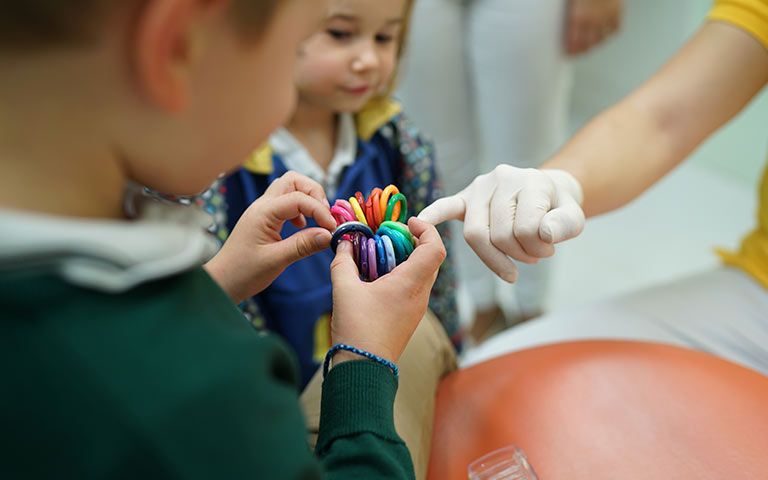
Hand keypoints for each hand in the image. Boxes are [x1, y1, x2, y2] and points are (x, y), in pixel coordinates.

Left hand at [205, 171, 336, 302]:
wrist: (222, 281)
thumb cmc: (243, 273)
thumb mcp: (276, 261)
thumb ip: (303, 246)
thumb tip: (329, 235)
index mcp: (263, 213)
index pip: (299, 199)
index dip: (320, 211)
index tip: (332, 228)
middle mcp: (262, 206)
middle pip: (294, 181)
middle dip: (314, 194)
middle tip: (325, 216)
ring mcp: (262, 210)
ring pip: (290, 188)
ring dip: (307, 199)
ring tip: (317, 221)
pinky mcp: (264, 218)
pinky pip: (286, 202)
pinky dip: (300, 209)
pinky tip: (302, 227)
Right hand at [329, 218, 445, 364]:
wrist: (363, 369)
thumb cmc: (356, 329)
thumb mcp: (343, 289)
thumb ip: (343, 261)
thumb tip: (343, 243)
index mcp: (410, 284)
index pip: (435, 248)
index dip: (426, 229)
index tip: (406, 223)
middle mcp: (420, 295)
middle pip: (431, 258)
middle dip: (413, 241)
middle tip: (390, 235)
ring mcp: (417, 308)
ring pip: (423, 273)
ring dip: (407, 258)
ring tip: (380, 254)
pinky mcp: (410, 317)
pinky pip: (414, 287)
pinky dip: (402, 274)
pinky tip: (378, 276)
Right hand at [418, 166, 584, 282]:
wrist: (548, 192)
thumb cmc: (558, 208)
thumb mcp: (574, 217)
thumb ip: (565, 225)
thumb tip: (544, 234)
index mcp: (528, 181)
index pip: (526, 229)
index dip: (538, 249)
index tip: (549, 249)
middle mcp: (500, 178)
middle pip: (499, 235)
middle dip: (519, 255)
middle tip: (535, 257)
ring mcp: (479, 187)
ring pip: (476, 235)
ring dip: (495, 257)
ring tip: (515, 261)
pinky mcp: (465, 198)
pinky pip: (447, 207)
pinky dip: (434, 215)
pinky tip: (420, 223)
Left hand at [565, 0, 622, 54]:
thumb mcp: (570, 1)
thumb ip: (569, 13)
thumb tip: (565, 23)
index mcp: (578, 17)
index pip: (575, 43)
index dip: (572, 51)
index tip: (569, 53)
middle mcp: (593, 20)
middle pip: (588, 44)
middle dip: (582, 51)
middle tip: (577, 53)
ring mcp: (607, 17)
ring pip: (601, 39)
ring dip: (594, 44)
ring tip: (589, 46)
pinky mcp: (618, 11)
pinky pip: (615, 29)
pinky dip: (609, 34)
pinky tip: (603, 35)